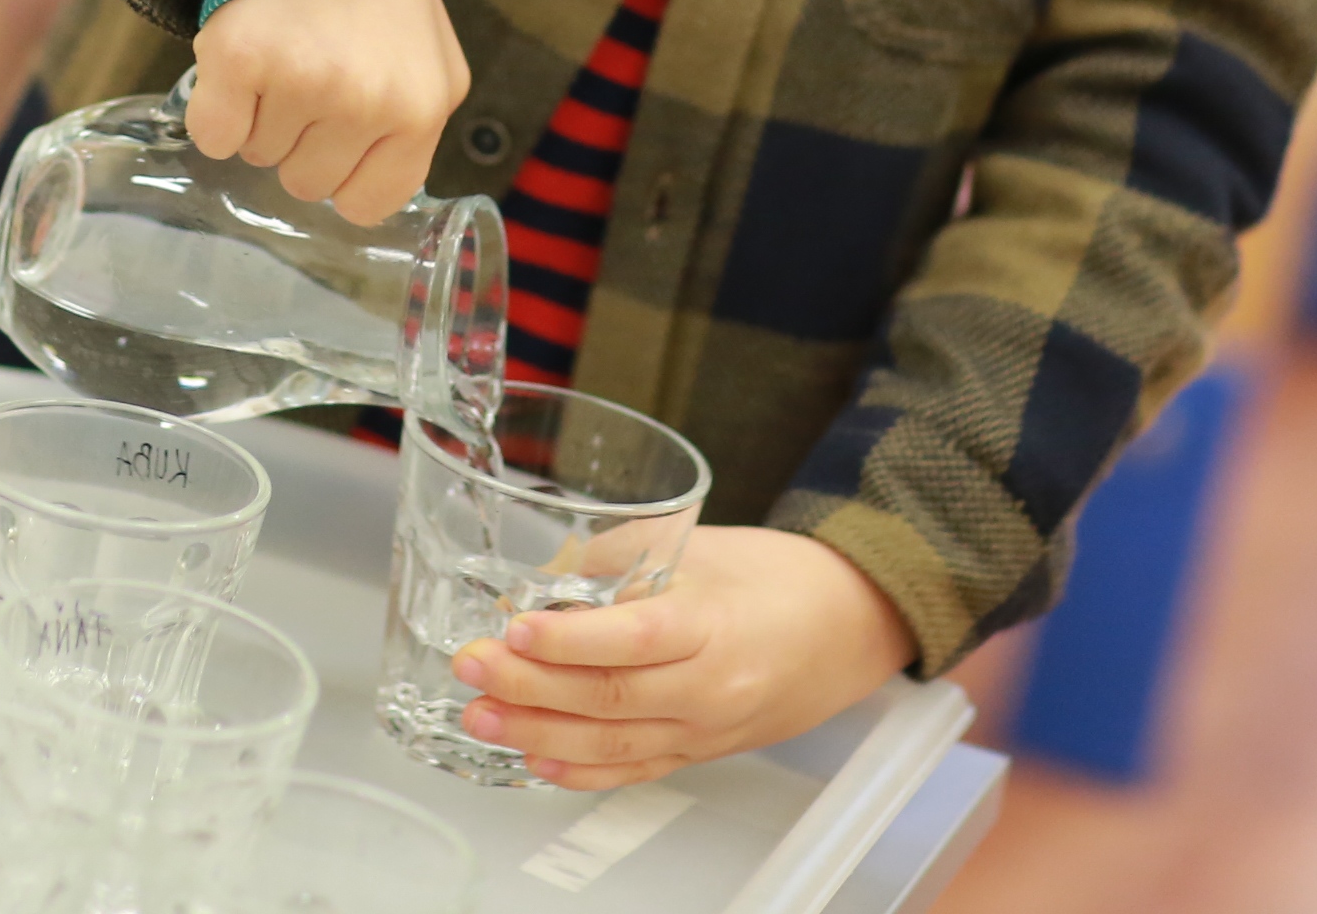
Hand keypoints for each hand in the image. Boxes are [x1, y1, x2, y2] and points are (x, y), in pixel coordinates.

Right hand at [186, 0, 467, 223]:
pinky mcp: (240, 56)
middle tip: (309, 81)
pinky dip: (216, 111)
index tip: (336, 139)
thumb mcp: (431, 66)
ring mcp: (303, 79)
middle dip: (300, 141)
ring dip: (261, 118)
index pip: (365, 205)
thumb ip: (409, 133)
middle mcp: (366, 101)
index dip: (341, 177)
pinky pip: (212, 135)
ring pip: (258, 156)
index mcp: (420, 110)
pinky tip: (243, 69)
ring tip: (284, 60)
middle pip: (305, 183)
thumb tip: (361, 194)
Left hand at [453, 526, 916, 789]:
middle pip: (610, 698)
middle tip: (469, 667)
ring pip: (611, 745)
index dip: (570, 641)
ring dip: (536, 732)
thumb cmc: (773, 577)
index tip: (514, 628)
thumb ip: (617, 559)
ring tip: (479, 716)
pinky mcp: (699, 754)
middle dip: (529, 686)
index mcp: (716, 625)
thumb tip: (538, 583)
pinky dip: (578, 772)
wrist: (846, 628)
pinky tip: (532, 758)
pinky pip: (633, 772)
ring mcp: (705, 731)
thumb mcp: (697, 544)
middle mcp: (712, 689)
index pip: (635, 640)